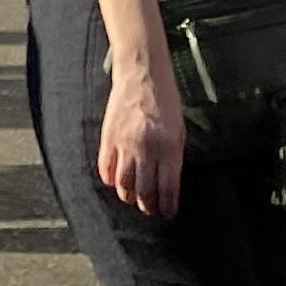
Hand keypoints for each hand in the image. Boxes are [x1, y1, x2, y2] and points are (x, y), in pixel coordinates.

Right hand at [98, 56, 183, 217]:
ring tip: (134, 198)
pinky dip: (110, 180)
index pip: (168, 189)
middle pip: (145, 192)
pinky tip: (117, 181)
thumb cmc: (166, 101)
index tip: (168, 212)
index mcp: (169, 147)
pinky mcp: (108, 137)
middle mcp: (147, 148)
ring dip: (129, 197)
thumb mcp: (179, 129)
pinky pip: (106, 169)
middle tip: (150, 209)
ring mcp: (125, 143)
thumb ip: (173, 157)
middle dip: (149, 207)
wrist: (142, 72)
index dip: (168, 206)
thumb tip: (167, 185)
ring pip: (124, 185)